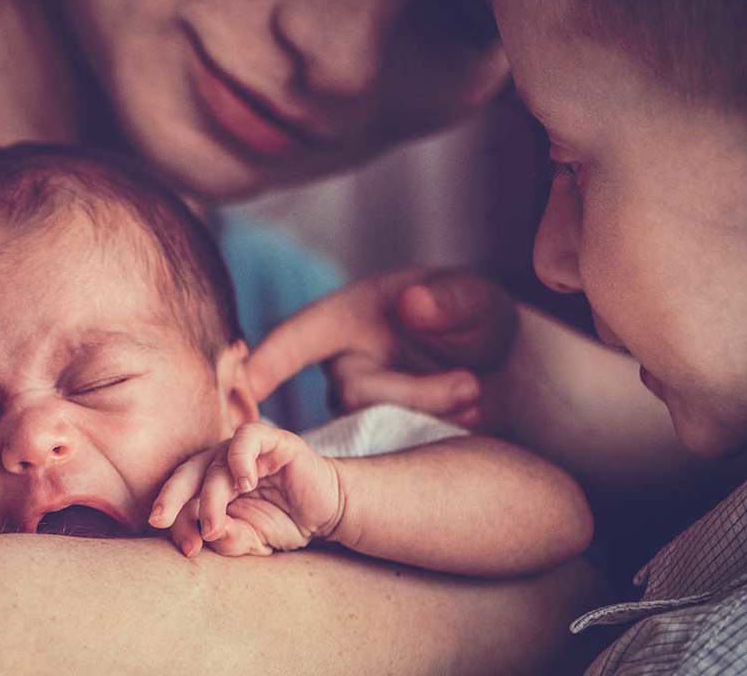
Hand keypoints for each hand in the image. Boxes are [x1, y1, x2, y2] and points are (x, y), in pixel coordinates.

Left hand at [147, 423, 342, 557]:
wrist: (329, 509)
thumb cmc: (285, 521)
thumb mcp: (253, 540)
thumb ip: (229, 539)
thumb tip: (207, 536)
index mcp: (208, 485)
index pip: (182, 499)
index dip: (178, 522)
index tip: (186, 549)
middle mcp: (220, 463)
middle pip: (187, 475)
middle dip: (171, 499)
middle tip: (160, 521)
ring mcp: (244, 450)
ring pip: (215, 464)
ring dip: (211, 496)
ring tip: (214, 524)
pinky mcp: (271, 440)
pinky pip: (246, 439)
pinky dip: (240, 459)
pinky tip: (245, 483)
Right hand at [248, 269, 517, 427]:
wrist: (503, 366)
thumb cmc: (474, 319)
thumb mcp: (476, 298)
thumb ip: (452, 299)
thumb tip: (412, 305)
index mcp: (348, 318)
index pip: (296, 339)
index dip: (264, 363)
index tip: (243, 388)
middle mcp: (345, 364)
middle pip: (351, 393)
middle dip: (415, 392)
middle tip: (471, 383)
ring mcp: (362, 406)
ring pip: (374, 423)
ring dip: (431, 409)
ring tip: (476, 392)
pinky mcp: (382, 440)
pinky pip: (395, 448)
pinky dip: (438, 429)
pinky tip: (472, 413)